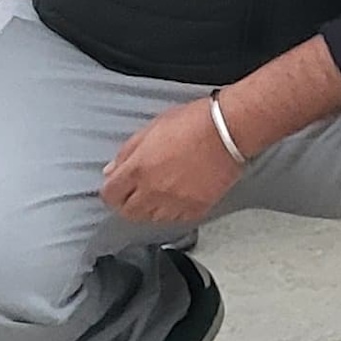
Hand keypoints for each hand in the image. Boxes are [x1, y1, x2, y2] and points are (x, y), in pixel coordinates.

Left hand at [100, 97, 245, 226]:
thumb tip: (112, 170)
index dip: (111, 190)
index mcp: (138, 168)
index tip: (117, 186)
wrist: (230, 129)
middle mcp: (152, 190)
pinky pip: (175, 218)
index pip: (110, 194)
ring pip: (150, 218)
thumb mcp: (153, 127)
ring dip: (150, 207)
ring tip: (160, 191)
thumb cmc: (195, 122)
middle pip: (127, 211)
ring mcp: (174, 203)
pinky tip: (179, 194)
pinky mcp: (195, 209)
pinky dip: (173, 210)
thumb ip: (128, 151)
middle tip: (136, 190)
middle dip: (127, 201)